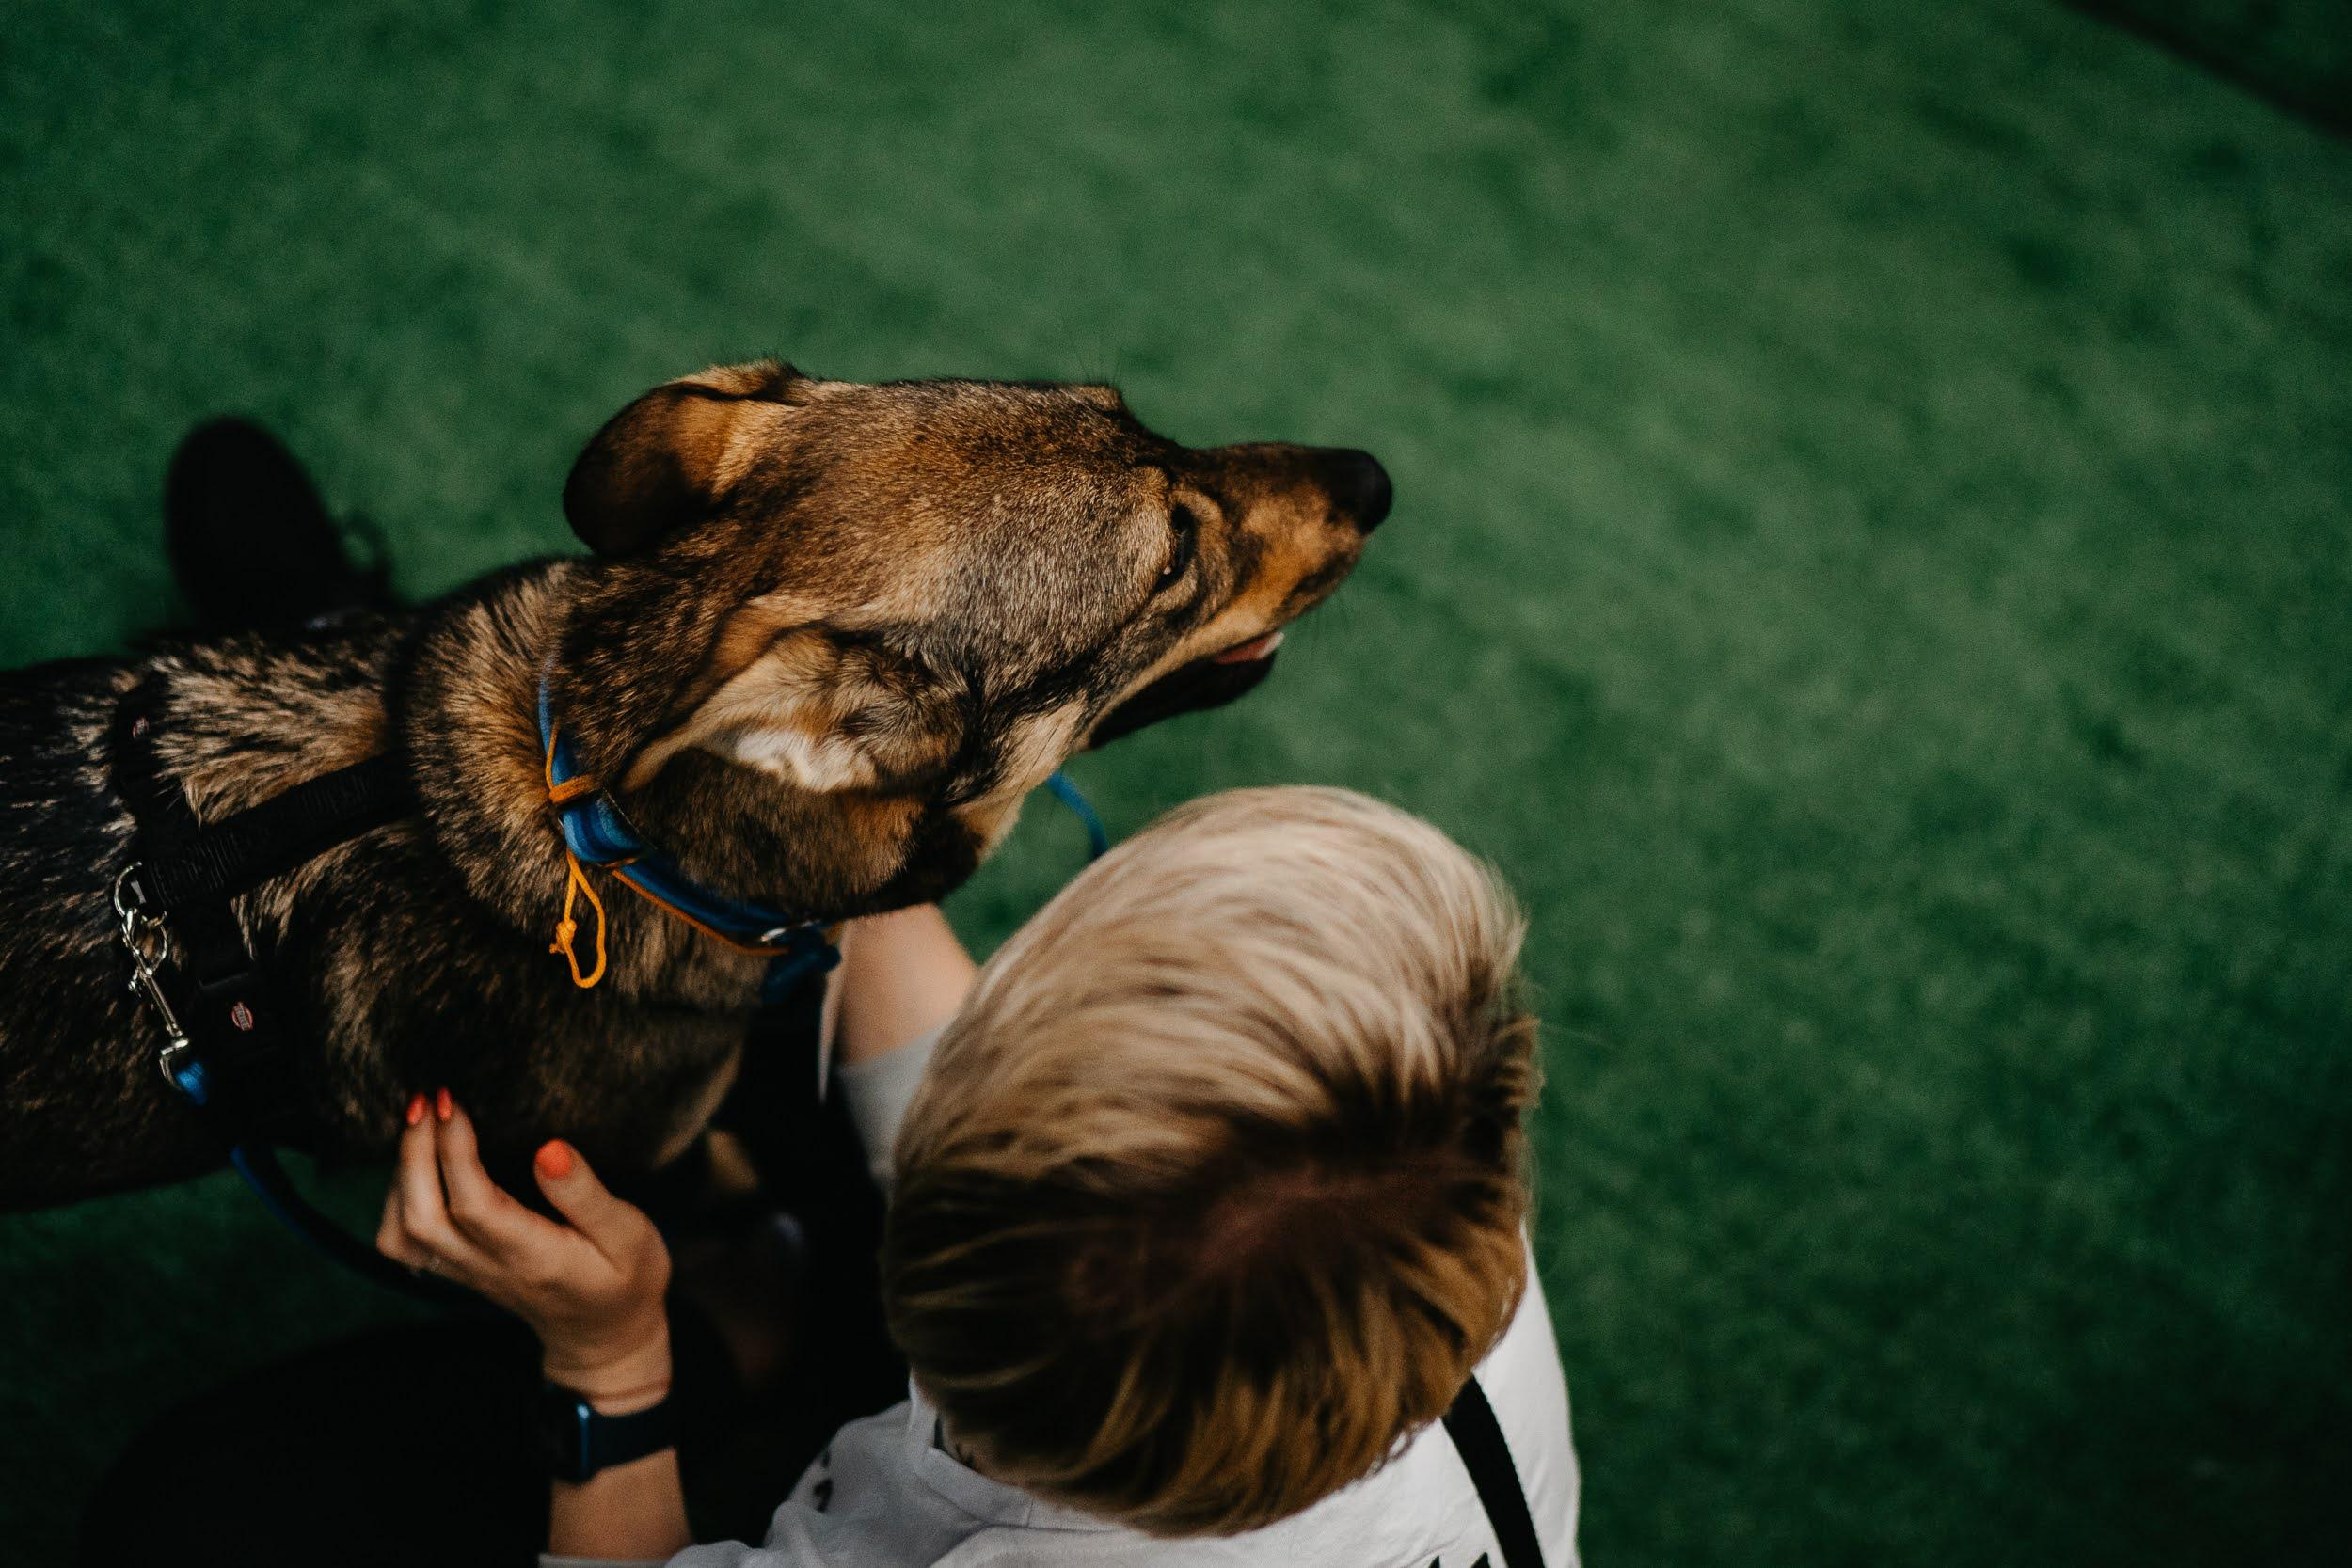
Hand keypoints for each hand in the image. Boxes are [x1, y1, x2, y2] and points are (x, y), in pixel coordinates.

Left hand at [375, 1091, 672, 1404]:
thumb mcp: (629, 1235)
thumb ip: (587, 1196)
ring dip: (400, 1172)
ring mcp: (466, 1272)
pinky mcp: (456, 1270)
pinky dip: (394, 1199)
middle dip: (414, 1152)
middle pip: (422, 1217)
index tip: (454, 1101)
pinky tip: (415, 1165)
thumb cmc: (625, 1278)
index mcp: (533, 1255)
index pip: (474, 1205)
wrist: (603, 1334)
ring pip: (402, 1231)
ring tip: (419, 1121)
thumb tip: (549, 1149)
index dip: (455, 1150)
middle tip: (426, 1099)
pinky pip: (401, 1241)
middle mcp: (489, 1266)